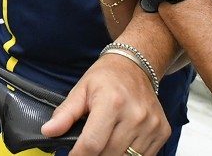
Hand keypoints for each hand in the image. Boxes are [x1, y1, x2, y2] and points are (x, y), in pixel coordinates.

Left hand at [42, 54, 169, 155]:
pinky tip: (120, 143)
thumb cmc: (106, 77)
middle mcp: (135, 115)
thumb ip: (65, 114)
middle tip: (87, 147)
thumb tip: (49, 131)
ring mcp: (151, 125)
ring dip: (110, 155)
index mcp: (112, 102)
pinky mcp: (162, 131)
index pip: (92, 144)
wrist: (135, 66)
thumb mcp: (81, 90)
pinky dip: (128, 155)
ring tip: (103, 142)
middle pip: (108, 154)